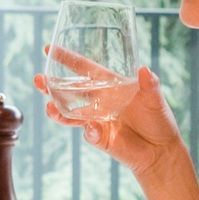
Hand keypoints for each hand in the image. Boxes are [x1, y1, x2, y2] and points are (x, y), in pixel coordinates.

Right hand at [34, 60, 187, 180]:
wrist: (161, 150)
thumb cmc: (158, 120)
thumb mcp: (156, 99)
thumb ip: (150, 85)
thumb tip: (144, 70)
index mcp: (110, 85)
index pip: (84, 69)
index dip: (67, 59)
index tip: (49, 48)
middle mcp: (99, 100)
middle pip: (69, 90)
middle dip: (51, 86)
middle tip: (38, 80)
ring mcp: (96, 119)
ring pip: (70, 113)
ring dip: (58, 111)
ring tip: (49, 107)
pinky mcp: (99, 138)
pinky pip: (89, 133)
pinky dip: (89, 131)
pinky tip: (92, 129)